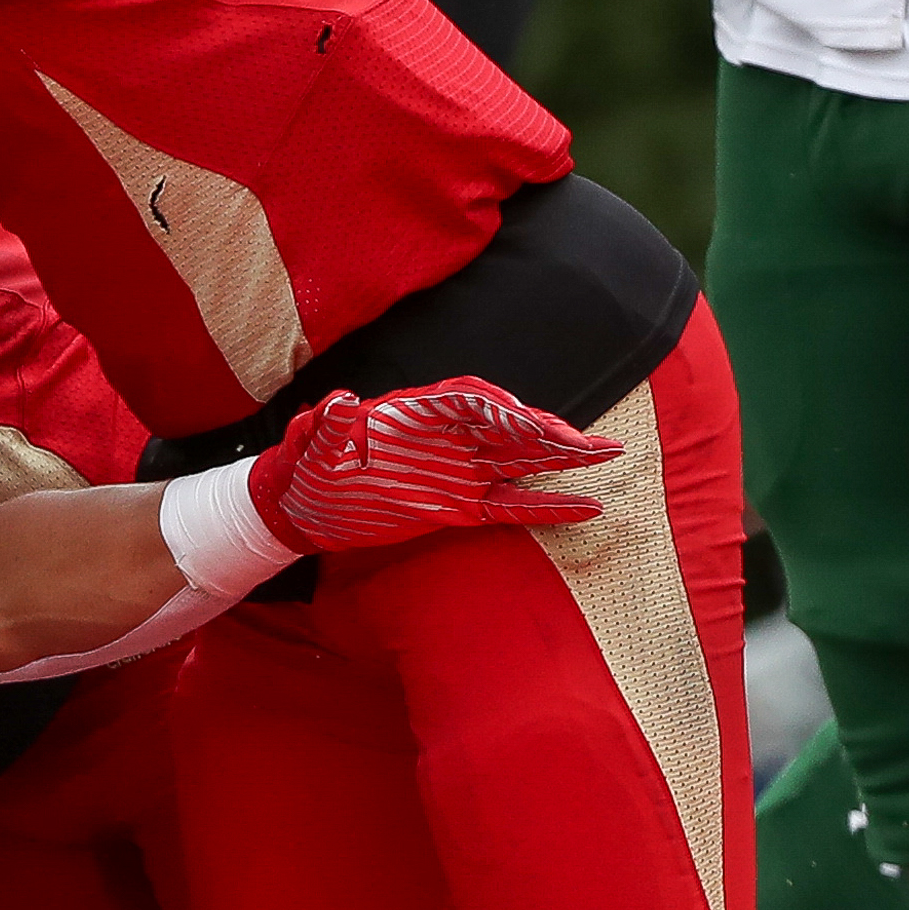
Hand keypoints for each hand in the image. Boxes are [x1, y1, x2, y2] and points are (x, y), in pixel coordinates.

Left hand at [249, 378, 616, 550]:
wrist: (300, 507)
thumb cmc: (305, 467)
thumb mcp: (308, 444)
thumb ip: (325, 424)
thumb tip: (337, 401)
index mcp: (413, 415)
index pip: (466, 401)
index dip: (498, 408)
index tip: (525, 421)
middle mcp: (445, 439)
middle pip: (506, 427)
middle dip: (547, 432)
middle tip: (589, 443)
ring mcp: (457, 473)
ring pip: (520, 461)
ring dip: (562, 458)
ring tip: (608, 454)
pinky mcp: (459, 508)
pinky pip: (510, 506)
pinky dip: (547, 507)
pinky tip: (588, 508)